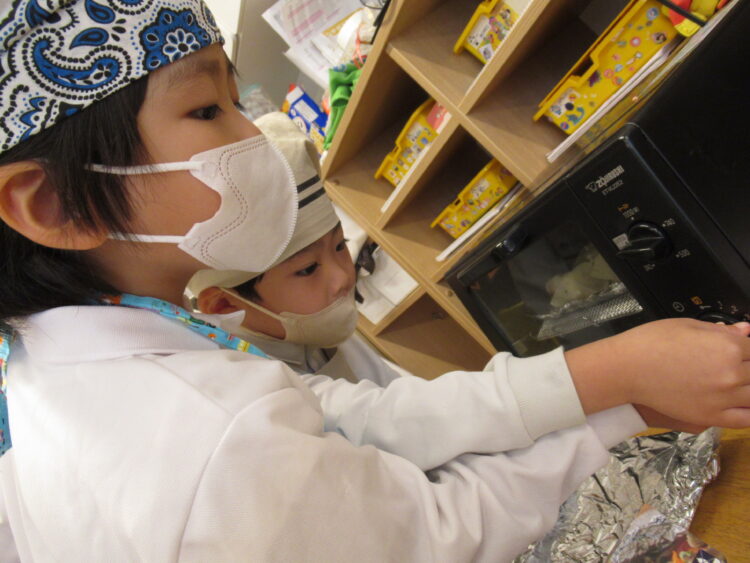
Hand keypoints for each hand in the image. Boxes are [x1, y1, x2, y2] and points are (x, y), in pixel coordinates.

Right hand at [565, 318, 749, 428]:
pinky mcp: (710, 416)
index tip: (742, 352)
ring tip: (733, 383)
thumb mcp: (686, 326)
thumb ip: (720, 331)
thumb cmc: (650, 341)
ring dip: (748, 388)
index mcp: (728, 346)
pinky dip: (749, 412)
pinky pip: (745, 419)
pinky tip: (742, 403)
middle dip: (747, 367)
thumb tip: (745, 331)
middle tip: (733, 367)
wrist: (625, 369)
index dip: (748, 350)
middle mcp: (732, 373)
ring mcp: (723, 397)